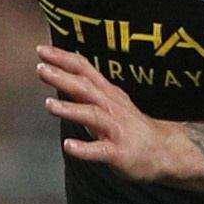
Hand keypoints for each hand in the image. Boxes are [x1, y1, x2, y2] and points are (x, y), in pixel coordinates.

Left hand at [38, 45, 182, 180]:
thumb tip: (59, 75)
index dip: (64, 59)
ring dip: (71, 109)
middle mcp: (111, 107)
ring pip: (93, 115)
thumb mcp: (109, 103)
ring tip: (49, 105)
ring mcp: (116, 129)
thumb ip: (86, 90)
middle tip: (40, 68)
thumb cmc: (129, 127)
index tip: (42, 50)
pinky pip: (100, 150)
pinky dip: (84, 148)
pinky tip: (69, 146)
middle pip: (86, 88)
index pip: (84, 69)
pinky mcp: (119, 152)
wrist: (163, 152)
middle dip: (63, 77)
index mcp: (107, 94)